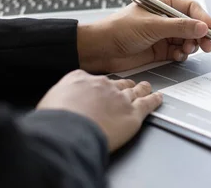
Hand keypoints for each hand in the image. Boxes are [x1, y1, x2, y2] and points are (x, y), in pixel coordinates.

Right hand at [37, 70, 161, 151]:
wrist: (68, 131)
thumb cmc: (56, 120)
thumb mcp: (51, 99)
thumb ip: (61, 96)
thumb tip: (60, 103)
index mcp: (82, 79)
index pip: (96, 79)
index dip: (101, 85)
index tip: (102, 87)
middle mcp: (104, 85)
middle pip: (118, 83)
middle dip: (124, 85)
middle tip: (127, 88)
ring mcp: (121, 98)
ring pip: (135, 90)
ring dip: (142, 89)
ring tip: (146, 87)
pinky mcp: (133, 113)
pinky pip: (148, 103)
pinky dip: (155, 100)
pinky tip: (159, 98)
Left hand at [77, 0, 210, 72]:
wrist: (99, 50)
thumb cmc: (118, 30)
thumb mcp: (152, 26)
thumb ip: (179, 27)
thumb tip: (202, 27)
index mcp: (162, 3)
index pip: (190, 8)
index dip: (204, 18)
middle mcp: (164, 18)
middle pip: (192, 25)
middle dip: (200, 35)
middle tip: (207, 45)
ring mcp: (163, 34)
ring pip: (187, 39)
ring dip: (190, 46)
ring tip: (187, 50)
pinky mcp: (160, 50)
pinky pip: (179, 51)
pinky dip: (181, 55)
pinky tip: (177, 56)